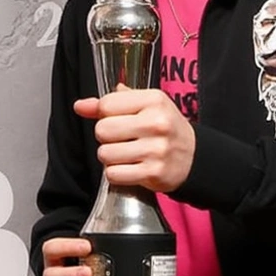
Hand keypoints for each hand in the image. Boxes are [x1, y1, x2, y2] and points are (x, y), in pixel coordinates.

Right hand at [41, 237, 131, 275]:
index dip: (68, 247)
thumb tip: (111, 236)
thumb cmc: (80, 264)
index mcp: (55, 257)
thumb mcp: (83, 252)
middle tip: (88, 273)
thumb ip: (93, 247)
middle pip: (52, 275)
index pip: (52, 249)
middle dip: (71, 274)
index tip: (87, 246)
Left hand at [74, 84, 195, 192]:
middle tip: (121, 139)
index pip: (107, 104)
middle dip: (106, 137)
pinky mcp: (153, 173)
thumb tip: (81, 106)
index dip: (104, 114)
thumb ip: (113, 103)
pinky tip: (129, 167)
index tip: (114, 119)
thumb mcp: (145, 106)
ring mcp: (155, 149)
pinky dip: (116, 173)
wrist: (194, 156)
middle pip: (102, 130)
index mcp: (153, 100)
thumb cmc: (165, 128)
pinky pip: (113, 174)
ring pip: (105, 154)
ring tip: (125, 154)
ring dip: (110, 157)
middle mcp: (156, 123)